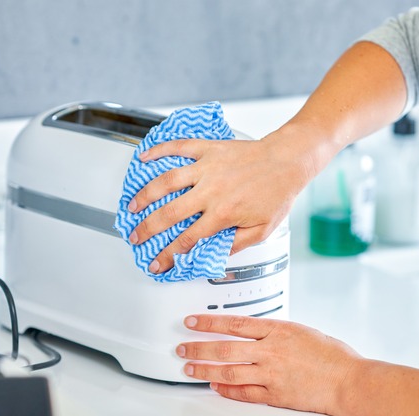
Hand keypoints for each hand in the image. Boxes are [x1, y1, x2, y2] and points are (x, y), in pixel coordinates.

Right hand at [126, 131, 315, 273]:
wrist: (287, 160)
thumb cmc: (277, 193)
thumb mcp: (262, 230)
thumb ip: (236, 244)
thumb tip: (215, 255)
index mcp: (222, 214)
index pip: (187, 240)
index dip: (169, 255)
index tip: (158, 263)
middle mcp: (210, 191)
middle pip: (169, 214)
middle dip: (147, 229)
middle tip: (135, 238)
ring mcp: (207, 168)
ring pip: (166, 182)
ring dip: (144, 195)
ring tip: (131, 206)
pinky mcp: (209, 149)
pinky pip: (178, 148)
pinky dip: (158, 150)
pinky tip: (144, 157)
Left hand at [175, 314, 362, 415]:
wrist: (348, 381)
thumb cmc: (333, 356)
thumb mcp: (302, 331)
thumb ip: (277, 332)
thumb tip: (257, 333)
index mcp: (279, 330)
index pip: (234, 323)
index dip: (209, 322)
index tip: (192, 321)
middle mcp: (271, 351)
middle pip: (224, 347)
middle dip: (198, 347)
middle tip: (182, 347)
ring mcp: (271, 374)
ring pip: (228, 370)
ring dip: (204, 369)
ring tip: (189, 368)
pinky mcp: (274, 395)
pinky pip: (243, 392)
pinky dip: (226, 389)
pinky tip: (215, 386)